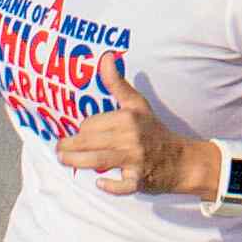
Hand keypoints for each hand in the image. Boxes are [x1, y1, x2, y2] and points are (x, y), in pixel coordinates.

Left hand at [52, 82, 188, 199]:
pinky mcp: (139, 180)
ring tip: (64, 160)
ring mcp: (135, 159)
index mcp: (127, 117)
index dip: (82, 130)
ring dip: (76, 161)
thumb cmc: (154, 130)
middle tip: (59, 149)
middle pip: (89, 141)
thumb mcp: (137, 104)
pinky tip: (100, 183)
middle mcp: (130, 137)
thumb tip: (105, 56)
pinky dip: (109, 186)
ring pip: (96, 160)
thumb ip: (117, 83)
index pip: (90, 124)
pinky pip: (119, 185)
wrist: (182, 160)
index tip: (79, 134)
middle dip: (70, 146)